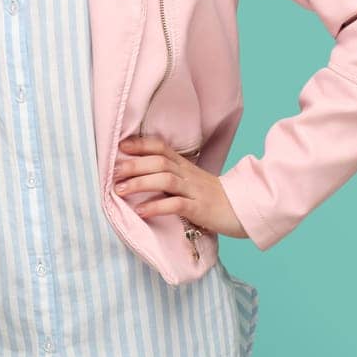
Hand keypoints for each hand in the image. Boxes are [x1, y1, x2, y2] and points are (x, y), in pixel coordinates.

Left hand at [114, 135, 247, 239]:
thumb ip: (172, 175)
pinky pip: (176, 205)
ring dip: (139, 183)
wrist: (243, 211)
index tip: (121, 146)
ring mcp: (194, 191)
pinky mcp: (199, 209)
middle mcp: (188, 175)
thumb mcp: (192, 181)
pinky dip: (156, 207)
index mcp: (185, 166)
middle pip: (159, 161)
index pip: (162, 147)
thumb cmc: (213, 198)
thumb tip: (142, 175)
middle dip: (134, 165)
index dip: (141, 144)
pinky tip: (141, 211)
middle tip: (113, 172)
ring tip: (119, 190)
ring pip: (165, 180)